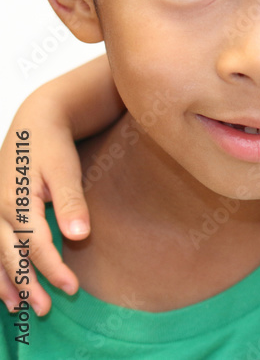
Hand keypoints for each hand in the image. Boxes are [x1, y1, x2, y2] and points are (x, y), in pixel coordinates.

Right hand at [0, 56, 120, 314]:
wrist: (35, 122)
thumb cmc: (54, 145)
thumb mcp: (66, 168)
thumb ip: (72, 202)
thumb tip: (80, 235)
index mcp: (17, 200)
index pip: (36, 245)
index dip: (53, 268)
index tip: (71, 288)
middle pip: (13, 255)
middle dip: (29, 284)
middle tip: (46, 309)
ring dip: (8, 283)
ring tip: (20, 308)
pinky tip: (5, 290)